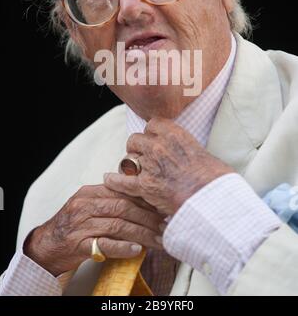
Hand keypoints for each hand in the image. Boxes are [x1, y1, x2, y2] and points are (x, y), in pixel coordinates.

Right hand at [23, 184, 163, 275]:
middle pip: (123, 207)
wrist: (45, 245)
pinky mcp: (78, 245)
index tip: (161, 207)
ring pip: (117, 225)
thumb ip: (110, 200)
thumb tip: (142, 201)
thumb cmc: (72, 225)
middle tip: (165, 225)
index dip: (144, 200)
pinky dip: (122, 247)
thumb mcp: (89, 205)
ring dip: (142, 233)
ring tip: (158, 240)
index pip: (122, 192)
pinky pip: (103, 244)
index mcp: (89, 193)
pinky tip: (137, 249)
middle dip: (148, 217)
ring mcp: (81, 225)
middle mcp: (85, 206)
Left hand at [104, 118, 233, 215]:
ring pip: (128, 159)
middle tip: (142, 157)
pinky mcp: (144, 186)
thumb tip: (186, 152)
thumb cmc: (214, 178)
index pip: (152, 124)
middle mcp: (158, 145)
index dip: (151, 133)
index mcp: (174, 134)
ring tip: (134, 172)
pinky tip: (109, 180)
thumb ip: (187, 148)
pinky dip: (115, 181)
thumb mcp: (202, 152)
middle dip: (137, 148)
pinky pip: (123, 181)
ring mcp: (149, 165)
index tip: (153, 139)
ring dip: (130, 165)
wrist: (211, 198)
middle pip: (135, 140)